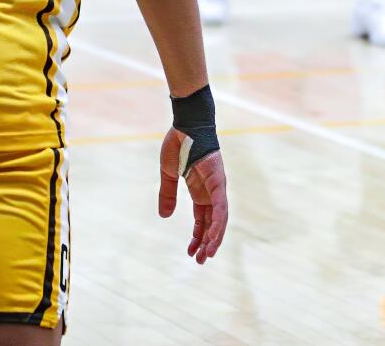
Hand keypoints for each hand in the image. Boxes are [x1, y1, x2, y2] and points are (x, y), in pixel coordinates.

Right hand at [158, 128, 227, 263]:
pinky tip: (212, 238)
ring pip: (220, 218)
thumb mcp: (168, 174)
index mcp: (200, 189)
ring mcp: (216, 185)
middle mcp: (211, 190)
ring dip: (214, 238)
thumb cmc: (178, 143)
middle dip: (207, 242)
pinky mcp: (217, 181)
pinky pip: (220, 206)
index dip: (198, 236)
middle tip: (200, 261)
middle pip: (213, 222)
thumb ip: (168, 194)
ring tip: (206, 255)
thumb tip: (164, 216)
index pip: (203, 218)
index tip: (191, 252)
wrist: (185, 124)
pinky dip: (218, 223)